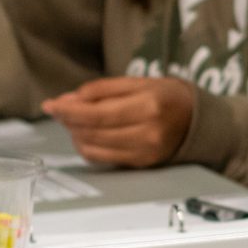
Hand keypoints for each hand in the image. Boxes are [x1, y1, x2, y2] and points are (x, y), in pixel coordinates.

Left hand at [41, 76, 196, 167]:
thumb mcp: (138, 82)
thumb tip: (67, 101)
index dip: (68, 110)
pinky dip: (87, 146)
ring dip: (74, 134)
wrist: (197, 120)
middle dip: (68, 121)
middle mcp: (147, 133)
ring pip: (93, 148)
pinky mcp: (141, 164)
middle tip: (59, 109)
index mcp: (148, 106)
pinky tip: (86, 135)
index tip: (50, 104)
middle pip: (92, 132)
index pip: (96, 114)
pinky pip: (102, 159)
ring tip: (73, 121)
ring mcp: (145, 152)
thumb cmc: (166, 96)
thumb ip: (102, 90)